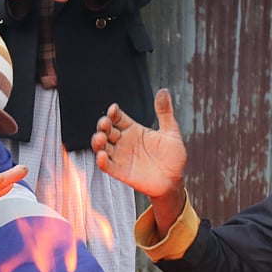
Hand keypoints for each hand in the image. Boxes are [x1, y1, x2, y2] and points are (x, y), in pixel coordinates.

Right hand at [92, 90, 186, 236]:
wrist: (174, 181)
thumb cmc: (173, 156)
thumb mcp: (170, 132)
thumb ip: (164, 113)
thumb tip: (163, 90)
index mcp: (133, 129)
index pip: (118, 117)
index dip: (113, 113)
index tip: (113, 109)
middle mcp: (124, 141)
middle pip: (107, 130)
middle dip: (103, 125)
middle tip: (105, 123)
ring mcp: (120, 156)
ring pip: (102, 146)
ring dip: (97, 141)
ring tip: (100, 138)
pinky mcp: (120, 172)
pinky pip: (107, 166)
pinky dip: (101, 161)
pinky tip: (102, 156)